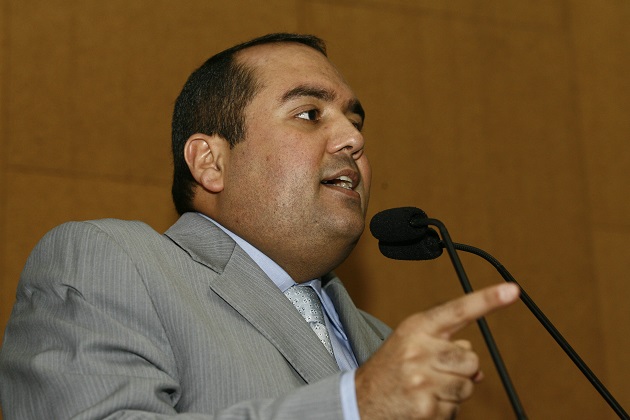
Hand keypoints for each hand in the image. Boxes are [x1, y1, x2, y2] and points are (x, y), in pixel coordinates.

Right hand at [355, 283, 519, 419]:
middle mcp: (418, 349)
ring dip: (454, 392)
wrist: (360, 399)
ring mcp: (421, 378)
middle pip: (471, 357)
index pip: (457, 310)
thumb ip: (446, 346)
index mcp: (417, 327)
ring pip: (468, 385)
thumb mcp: (412, 345)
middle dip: (462, 369)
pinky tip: (424, 403)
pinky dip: (445, 410)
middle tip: (435, 372)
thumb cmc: (391, 369)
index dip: (487, 300)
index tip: (512, 290)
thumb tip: (478, 369)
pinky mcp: (425, 406)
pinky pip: (456, 409)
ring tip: (427, 388)